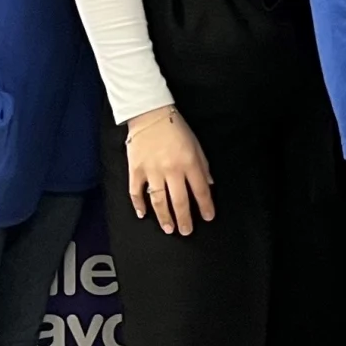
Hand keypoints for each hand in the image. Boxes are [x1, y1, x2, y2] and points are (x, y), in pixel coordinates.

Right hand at [125, 105, 215, 235]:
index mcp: (189, 163)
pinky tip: (143, 214)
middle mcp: (171, 169)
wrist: (150, 115)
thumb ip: (203, 167)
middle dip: (184, 218)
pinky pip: (136, 191)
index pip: (200, 190)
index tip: (207, 217)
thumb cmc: (176, 129)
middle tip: (187, 231)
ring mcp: (152, 171)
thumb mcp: (197, 145)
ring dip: (164, 216)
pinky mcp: (136, 169)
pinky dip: (139, 204)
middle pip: (179, 200)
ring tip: (169, 228)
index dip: (205, 206)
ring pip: (158, 200)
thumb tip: (209, 185)